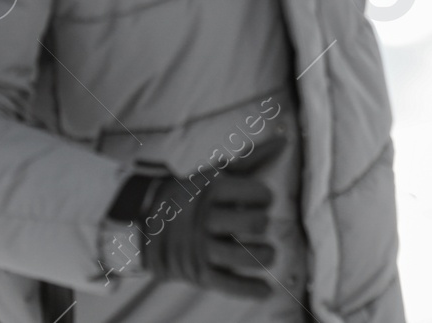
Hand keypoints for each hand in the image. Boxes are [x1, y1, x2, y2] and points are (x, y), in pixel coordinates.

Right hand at [107, 134, 286, 297]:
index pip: (256, 193)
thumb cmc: (194, 194)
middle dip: (262, 223)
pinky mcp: (198, 272)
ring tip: (269, 253)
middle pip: (253, 224)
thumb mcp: (217, 174)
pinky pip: (228, 284)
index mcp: (211, 190)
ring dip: (265, 256)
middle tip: (260, 223)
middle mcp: (205, 219)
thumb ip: (252, 159)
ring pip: (244, 256)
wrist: (146, 223)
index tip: (262, 199)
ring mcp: (200, 248)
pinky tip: (266, 290)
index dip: (264, 196)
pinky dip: (250, 290)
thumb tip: (284, 141)